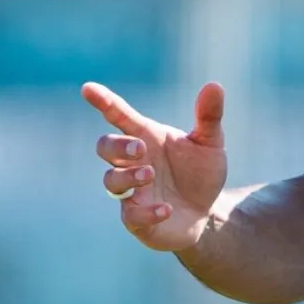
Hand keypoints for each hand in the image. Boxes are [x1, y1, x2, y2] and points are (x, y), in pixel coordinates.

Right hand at [81, 81, 228, 251]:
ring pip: (111, 180)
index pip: (119, 116)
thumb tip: (214, 85)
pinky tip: (166, 209)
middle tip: (139, 149)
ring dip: (128, 176)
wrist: (207, 212)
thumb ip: (209, 117)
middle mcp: (133, 162)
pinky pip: (131, 216)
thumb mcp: (210, 143)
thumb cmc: (200, 172)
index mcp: (147, 138)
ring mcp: (132, 191)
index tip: (88, 88)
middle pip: (105, 146)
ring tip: (150, 174)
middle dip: (116, 146)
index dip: (104, 102)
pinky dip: (147, 212)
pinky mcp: (137, 218)